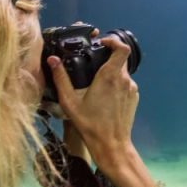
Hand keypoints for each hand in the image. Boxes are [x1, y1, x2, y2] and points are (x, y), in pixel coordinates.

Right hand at [46, 36, 138, 170]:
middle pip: (120, 59)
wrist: (111, 145)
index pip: (122, 48)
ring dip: (111, 72)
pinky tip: (104, 96)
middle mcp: (124, 80)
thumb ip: (61, 78)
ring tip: (95, 82)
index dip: (113, 41)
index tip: (101, 43)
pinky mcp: (134, 98)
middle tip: (93, 62)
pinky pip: (125, 84)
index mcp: (110, 76)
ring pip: (122, 72)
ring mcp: (131, 89)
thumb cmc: (90, 124)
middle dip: (107, 57)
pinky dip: (116, 84)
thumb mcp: (70, 101)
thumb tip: (52, 60)